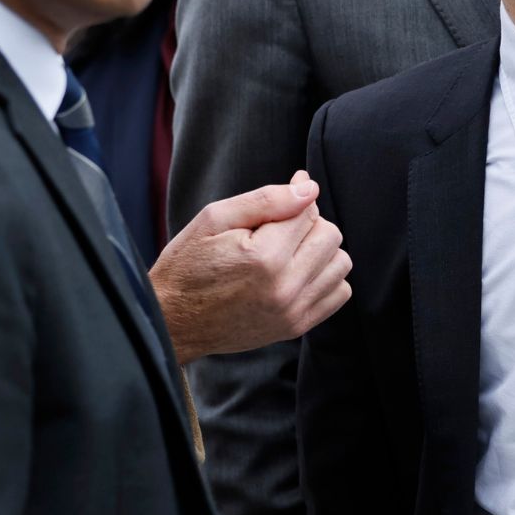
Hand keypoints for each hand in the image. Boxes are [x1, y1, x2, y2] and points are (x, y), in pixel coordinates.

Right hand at [151, 170, 352, 362]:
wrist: (174, 321)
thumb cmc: (188, 265)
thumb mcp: (215, 219)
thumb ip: (267, 200)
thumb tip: (309, 187)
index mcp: (264, 257)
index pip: (308, 211)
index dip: (292, 202)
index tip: (273, 210)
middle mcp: (285, 287)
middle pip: (330, 236)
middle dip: (309, 225)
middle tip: (277, 231)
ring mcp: (293, 311)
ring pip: (340, 263)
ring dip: (320, 251)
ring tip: (288, 253)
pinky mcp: (296, 327)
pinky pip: (339, 293)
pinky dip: (326, 278)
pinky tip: (298, 274)